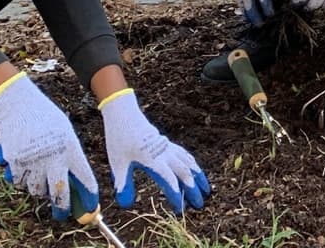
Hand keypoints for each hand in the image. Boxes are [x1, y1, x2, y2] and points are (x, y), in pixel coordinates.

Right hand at [0, 73, 98, 220]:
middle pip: (59, 193)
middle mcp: (53, 157)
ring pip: (36, 189)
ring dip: (38, 188)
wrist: (18, 104)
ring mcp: (33, 161)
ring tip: (39, 178)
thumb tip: (72, 181)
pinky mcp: (15, 162)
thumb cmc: (44, 117)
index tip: (90, 205)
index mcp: (70, 148)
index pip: (85, 178)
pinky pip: (18, 181)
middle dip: (62, 206)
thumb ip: (69, 155)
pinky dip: (20, 179)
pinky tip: (23, 168)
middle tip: (61, 214)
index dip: (89, 195)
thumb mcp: (65, 133)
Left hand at [99, 89, 210, 214]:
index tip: (180, 210)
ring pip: (189, 163)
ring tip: (207, 190)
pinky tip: (196, 170)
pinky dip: (193, 165)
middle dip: (193, 190)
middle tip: (199, 206)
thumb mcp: (117, 164)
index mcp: (154, 160)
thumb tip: (125, 204)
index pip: (170, 181)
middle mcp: (165, 154)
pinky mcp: (167, 143)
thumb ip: (123, 184)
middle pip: (184, 173)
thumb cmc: (120, 139)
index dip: (176, 196)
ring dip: (199, 177)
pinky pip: (185, 155)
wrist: (124, 114)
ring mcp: (168, 148)